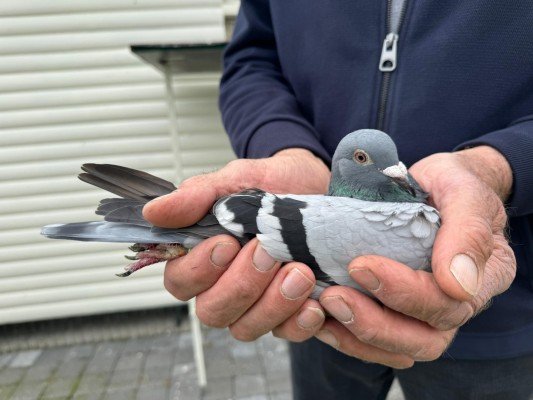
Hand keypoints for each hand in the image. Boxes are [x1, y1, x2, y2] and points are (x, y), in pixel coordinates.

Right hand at [143, 149, 330, 339]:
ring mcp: (255, 303)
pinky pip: (286, 334)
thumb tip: (153, 212)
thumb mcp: (235, 181)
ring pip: (245, 328)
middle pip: (212, 311)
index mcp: (203, 256)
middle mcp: (224, 286)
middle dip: (241, 285)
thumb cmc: (270, 184)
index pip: (180, 281)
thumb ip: (196, 196)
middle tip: (269, 252)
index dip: (199, 270)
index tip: (227, 242)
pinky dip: (299, 323)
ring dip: (272, 305)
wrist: (315, 185)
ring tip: (300, 272)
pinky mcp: (288, 311)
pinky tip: (315, 303)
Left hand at [308, 146, 515, 367]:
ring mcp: (429, 311)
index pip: (448, 303)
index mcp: (484, 276)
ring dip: (358, 335)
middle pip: (425, 339)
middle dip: (376, 324)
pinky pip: (379, 341)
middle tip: (334, 297)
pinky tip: (322, 321)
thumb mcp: (463, 191)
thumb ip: (468, 232)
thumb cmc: (452, 184)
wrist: (434, 184)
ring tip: (325, 307)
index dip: (404, 292)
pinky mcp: (401, 310)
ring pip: (401, 348)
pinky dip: (349, 337)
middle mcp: (459, 303)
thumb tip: (458, 284)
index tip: (361, 265)